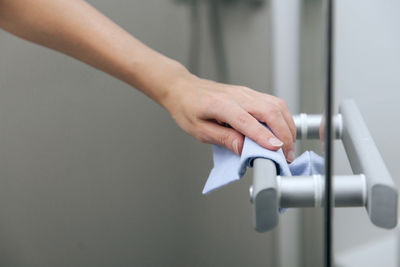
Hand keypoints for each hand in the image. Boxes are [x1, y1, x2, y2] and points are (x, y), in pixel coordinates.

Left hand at [162, 73, 296, 161]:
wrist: (184, 88)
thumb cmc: (187, 108)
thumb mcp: (198, 130)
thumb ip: (223, 138)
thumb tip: (243, 149)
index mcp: (220, 105)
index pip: (247, 121)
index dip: (264, 136)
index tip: (277, 150)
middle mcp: (237, 96)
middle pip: (270, 110)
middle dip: (284, 134)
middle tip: (287, 154)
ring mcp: (246, 92)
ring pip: (276, 105)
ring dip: (287, 126)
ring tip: (288, 146)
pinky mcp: (250, 93)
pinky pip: (273, 102)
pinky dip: (283, 118)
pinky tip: (283, 130)